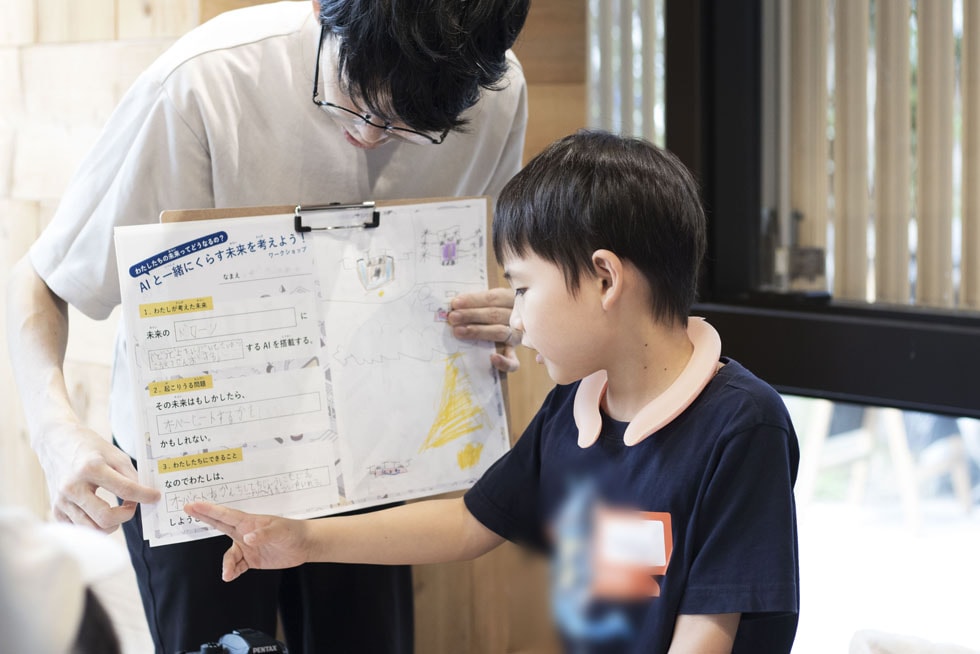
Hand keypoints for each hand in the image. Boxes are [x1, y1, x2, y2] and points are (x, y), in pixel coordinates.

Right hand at [38, 424, 159, 532]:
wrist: (56, 443)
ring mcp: (61, 500)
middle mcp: (73, 487)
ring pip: (92, 528)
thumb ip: (130, 474)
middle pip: (105, 517)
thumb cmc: (89, 447)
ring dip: (111, 524)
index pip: (125, 489)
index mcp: (90, 468)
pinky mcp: (56, 509)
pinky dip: (94, 525)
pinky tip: (100, 513)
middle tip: (132, 505)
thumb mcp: (114, 453)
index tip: (155, 497)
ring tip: (117, 511)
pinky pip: (79, 528)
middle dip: (126, 515)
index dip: (145, 496)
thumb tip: (145, 495)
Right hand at [183, 502, 309, 580]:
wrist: (304, 545)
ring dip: (226, 564)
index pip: (225, 515)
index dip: (208, 510)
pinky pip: (237, 566)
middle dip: (204, 517)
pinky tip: (230, 576)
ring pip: (229, 555)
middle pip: (220, 525)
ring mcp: (247, 546)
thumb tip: (247, 539)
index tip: (193, 504)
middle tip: (188, 508)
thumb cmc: (292, 532)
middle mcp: (244, 533)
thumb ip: (263, 534)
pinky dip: (232, 571)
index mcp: (249, 522)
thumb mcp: (280, 531)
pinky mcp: (252, 559)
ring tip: (228, 573)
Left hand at [448, 288, 520, 372]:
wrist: (504, 332)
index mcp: (511, 300)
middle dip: (472, 315)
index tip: (455, 303)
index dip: (474, 300)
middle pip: (495, 315)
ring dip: (478, 332)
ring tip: (458, 331)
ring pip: (501, 333)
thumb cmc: (488, 311)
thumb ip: (474, 303)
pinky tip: (493, 358)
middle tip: (453, 317)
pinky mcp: (513, 356)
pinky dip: (504, 362)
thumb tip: (453, 305)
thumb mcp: (487, 303)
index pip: (494, 299)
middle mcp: (517, 318)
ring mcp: (516, 337)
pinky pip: (513, 362)